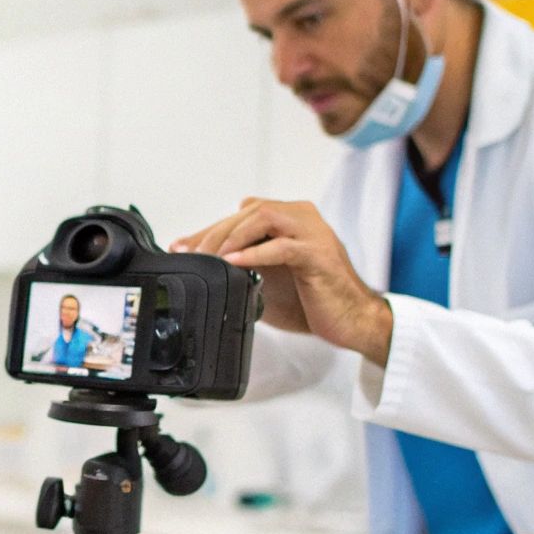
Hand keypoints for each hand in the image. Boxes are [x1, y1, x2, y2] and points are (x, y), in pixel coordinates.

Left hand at [170, 198, 392, 365]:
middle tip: (192, 256)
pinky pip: (282, 246)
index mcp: (291, 218)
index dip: (210, 229)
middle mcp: (302, 217)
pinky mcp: (319, 255)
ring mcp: (313, 233)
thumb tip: (203, 265)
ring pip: (264, 219)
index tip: (181, 246)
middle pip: (250, 212)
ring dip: (231, 237)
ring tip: (210, 258)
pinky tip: (233, 264)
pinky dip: (254, 253)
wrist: (352, 321)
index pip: (243, 214)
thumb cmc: (311, 300)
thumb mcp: (267, 279)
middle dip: (214, 233)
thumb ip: (242, 265)